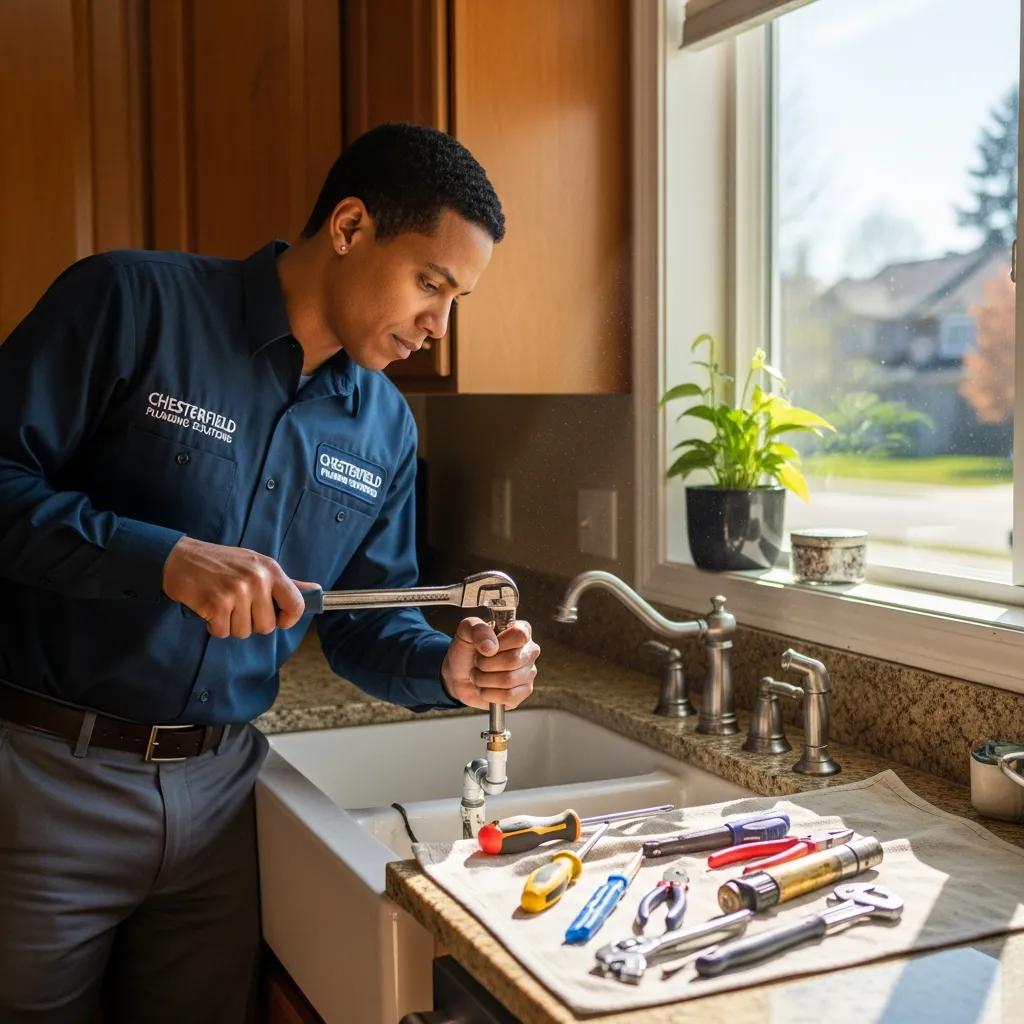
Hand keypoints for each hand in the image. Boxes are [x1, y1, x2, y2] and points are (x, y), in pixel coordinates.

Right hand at [162, 536, 313, 638]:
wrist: (180, 557)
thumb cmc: (221, 563)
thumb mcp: (256, 565)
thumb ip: (284, 582)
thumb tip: (315, 591)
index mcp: (270, 569)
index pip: (297, 604)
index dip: (289, 619)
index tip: (279, 619)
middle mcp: (257, 580)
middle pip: (267, 626)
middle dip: (251, 623)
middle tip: (237, 606)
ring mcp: (237, 592)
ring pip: (244, 632)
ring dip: (231, 624)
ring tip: (222, 604)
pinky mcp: (216, 605)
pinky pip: (223, 632)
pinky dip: (214, 626)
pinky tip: (209, 608)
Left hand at [440, 617, 539, 709]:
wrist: (459, 674)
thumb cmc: (467, 649)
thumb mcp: (466, 630)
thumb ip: (478, 630)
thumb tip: (490, 648)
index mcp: (521, 630)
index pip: (520, 635)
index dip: (500, 643)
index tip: (485, 647)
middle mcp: (530, 651)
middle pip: (514, 660)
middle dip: (486, 664)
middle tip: (478, 662)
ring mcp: (529, 673)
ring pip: (509, 680)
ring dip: (484, 679)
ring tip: (479, 674)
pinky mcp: (523, 692)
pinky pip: (509, 696)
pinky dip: (489, 694)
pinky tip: (484, 688)